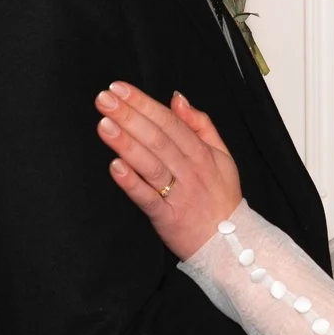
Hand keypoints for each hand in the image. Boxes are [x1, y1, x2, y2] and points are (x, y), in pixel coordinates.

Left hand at [96, 83, 242, 256]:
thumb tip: (178, 99)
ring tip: (104, 125)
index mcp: (201, 152)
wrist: (229, 244)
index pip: (169, 121)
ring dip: (126, 143)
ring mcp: (178, 194)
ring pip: (150, 164)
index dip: (143, 103)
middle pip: (157, 138)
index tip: (120, 89)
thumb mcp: (222, 155)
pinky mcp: (166, 217)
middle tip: (105, 99)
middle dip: (129, 116)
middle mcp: (189, 170)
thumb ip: (200, 124)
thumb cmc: (221, 199)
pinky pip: (147, 198)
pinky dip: (131, 182)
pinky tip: (115, 167)